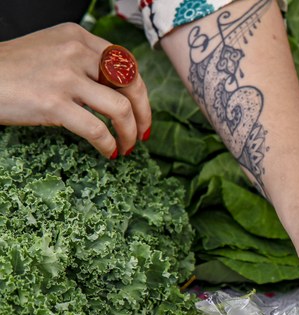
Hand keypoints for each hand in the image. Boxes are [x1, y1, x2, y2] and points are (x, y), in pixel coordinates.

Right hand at [0, 23, 150, 157]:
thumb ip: (84, 62)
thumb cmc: (14, 69)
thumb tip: (120, 91)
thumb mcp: (53, 51)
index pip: (128, 64)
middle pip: (131, 85)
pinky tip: (109, 153)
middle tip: (142, 134)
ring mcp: (65, 77)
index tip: (142, 112)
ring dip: (130, 134)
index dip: (141, 92)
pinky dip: (109, 145)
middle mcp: (76, 52)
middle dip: (143, 115)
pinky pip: (97, 130)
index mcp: (79, 37)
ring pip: (120, 109)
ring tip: (127, 147)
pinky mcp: (54, 103)